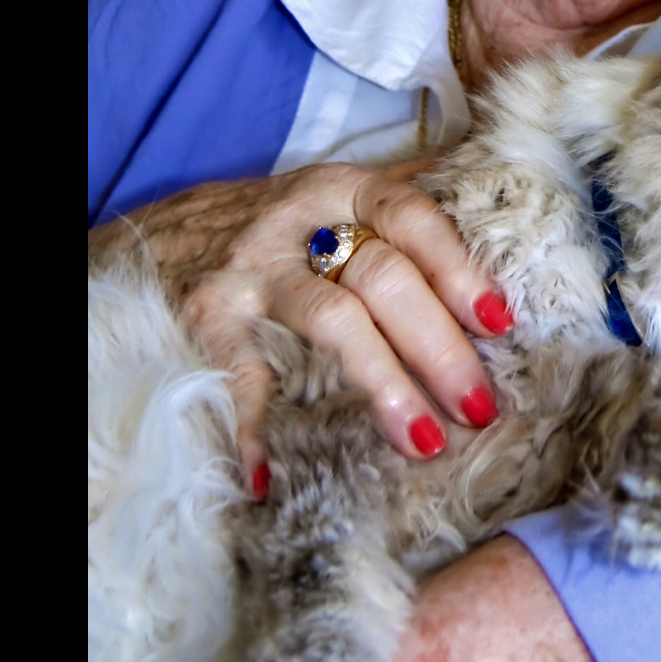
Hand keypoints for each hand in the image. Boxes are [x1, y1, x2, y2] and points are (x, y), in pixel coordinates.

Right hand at [88, 161, 513, 487]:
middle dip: (438, 346)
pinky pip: (243, 374)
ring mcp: (250, 272)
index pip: (412, 218)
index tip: (500, 323)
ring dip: (383, 384)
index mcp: (341, 189)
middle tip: (479, 406)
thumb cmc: (277, 229)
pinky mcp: (206, 318)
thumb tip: (499, 218)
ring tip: (423, 441)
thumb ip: (406, 206)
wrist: (160, 238)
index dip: (460, 269)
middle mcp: (297, 224)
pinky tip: (276, 472)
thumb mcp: (335, 196)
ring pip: (331, 322)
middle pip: (382, 279)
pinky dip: (257, 426)